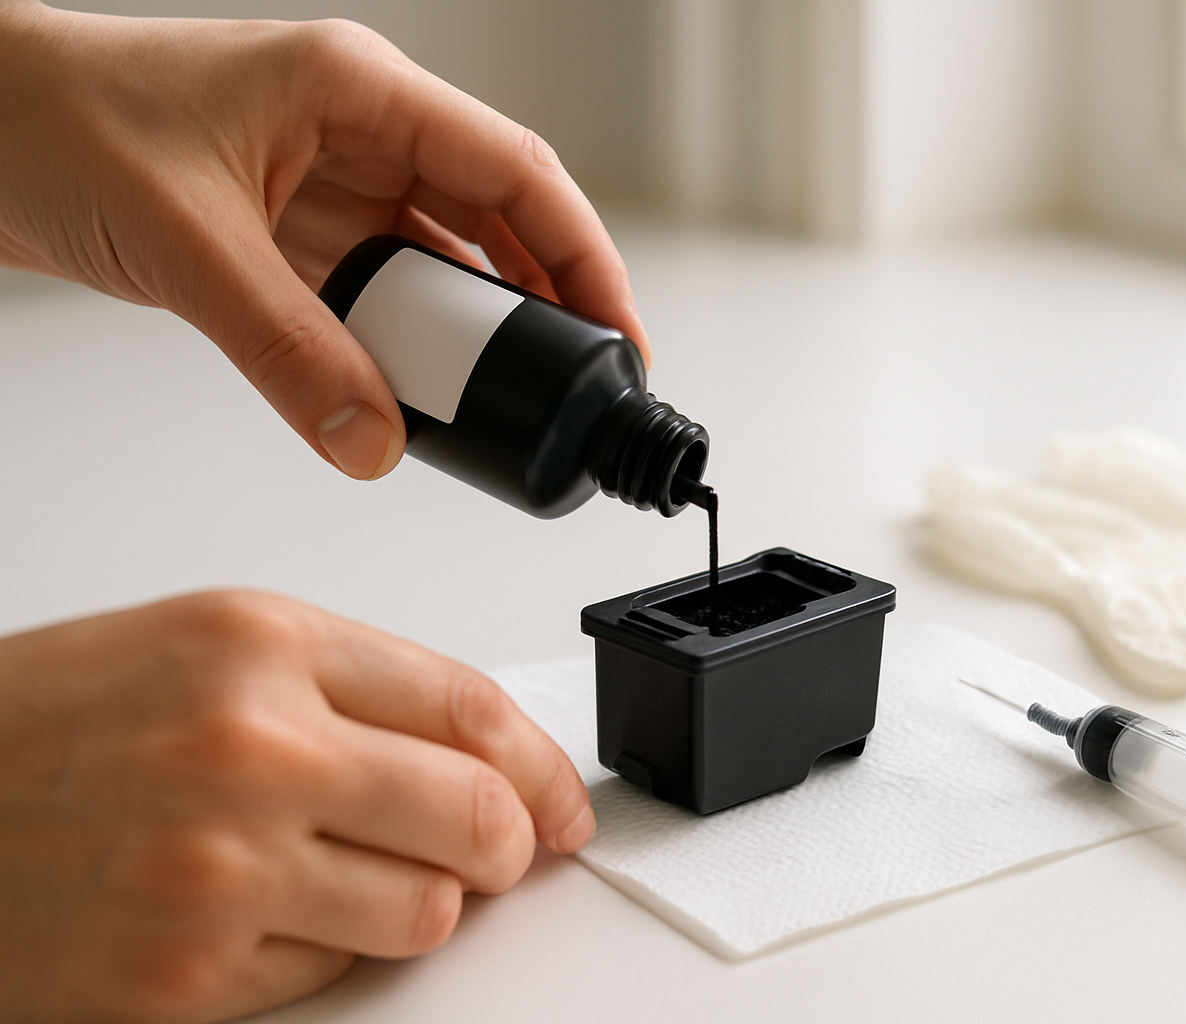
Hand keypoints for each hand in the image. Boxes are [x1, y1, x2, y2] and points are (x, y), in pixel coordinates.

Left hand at [0, 2, 649, 479]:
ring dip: (471, 331)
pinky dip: (405, 344)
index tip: (618, 333)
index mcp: (360, 91)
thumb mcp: (189, 243)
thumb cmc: (50, 118)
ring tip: (503, 398)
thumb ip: (288, 352)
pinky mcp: (298, 231)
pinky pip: (382, 294)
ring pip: (443, 263)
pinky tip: (417, 387)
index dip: (585, 254)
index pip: (516, 171)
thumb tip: (372, 439)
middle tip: (573, 384)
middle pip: (497, 220)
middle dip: (543, 303)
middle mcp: (360, 131)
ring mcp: (331, 182)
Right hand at [0, 590, 593, 1022]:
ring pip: (428, 912)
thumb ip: (355, 689)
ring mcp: (220, 869)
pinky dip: (333, 946)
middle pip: (476, 815)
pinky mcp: (186, 974)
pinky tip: (277, 908)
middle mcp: (251, 749)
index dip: (543, 766)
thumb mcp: (209, 646)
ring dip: (426, 901)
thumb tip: (481, 755)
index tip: (563, 802)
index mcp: (264, 646)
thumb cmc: (49, 722)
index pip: (472, 709)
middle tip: (502, 851)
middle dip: (513, 844)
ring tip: (365, 874)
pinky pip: (336, 971)